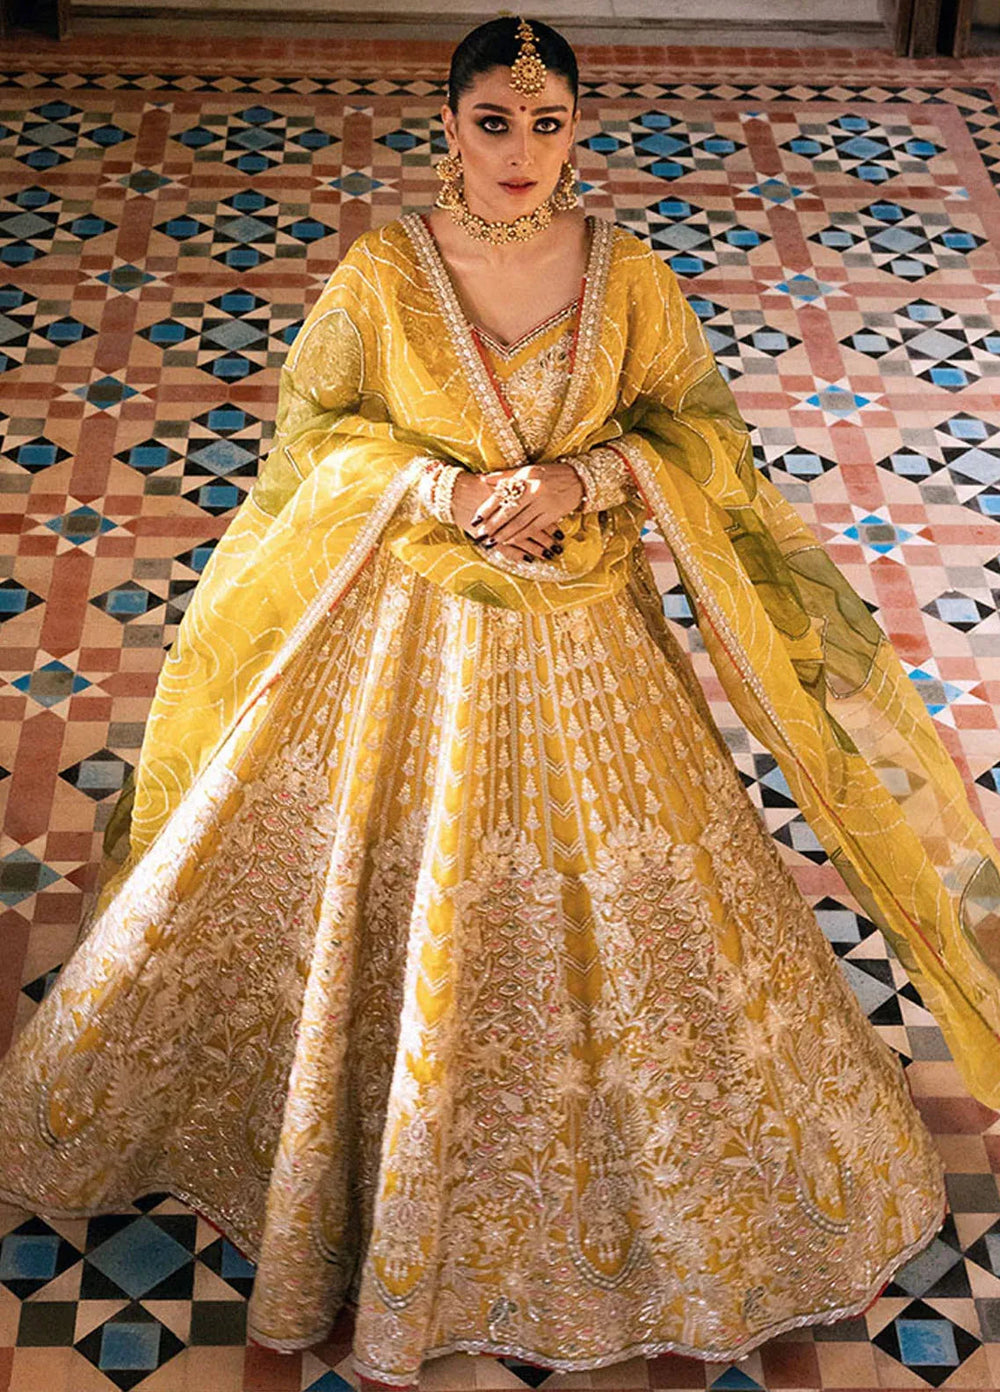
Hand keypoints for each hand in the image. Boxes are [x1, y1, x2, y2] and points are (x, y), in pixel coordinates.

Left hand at [456, 463, 583, 562]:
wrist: (578, 479)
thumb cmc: (549, 474)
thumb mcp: (527, 470)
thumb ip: (504, 476)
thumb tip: (481, 479)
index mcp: (526, 477)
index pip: (502, 494)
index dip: (487, 508)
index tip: (475, 519)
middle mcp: (534, 490)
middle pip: (509, 511)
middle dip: (493, 525)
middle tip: (480, 535)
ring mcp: (544, 503)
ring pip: (520, 522)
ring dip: (504, 534)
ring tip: (491, 541)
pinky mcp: (553, 514)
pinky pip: (533, 528)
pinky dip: (520, 535)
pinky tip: (509, 541)